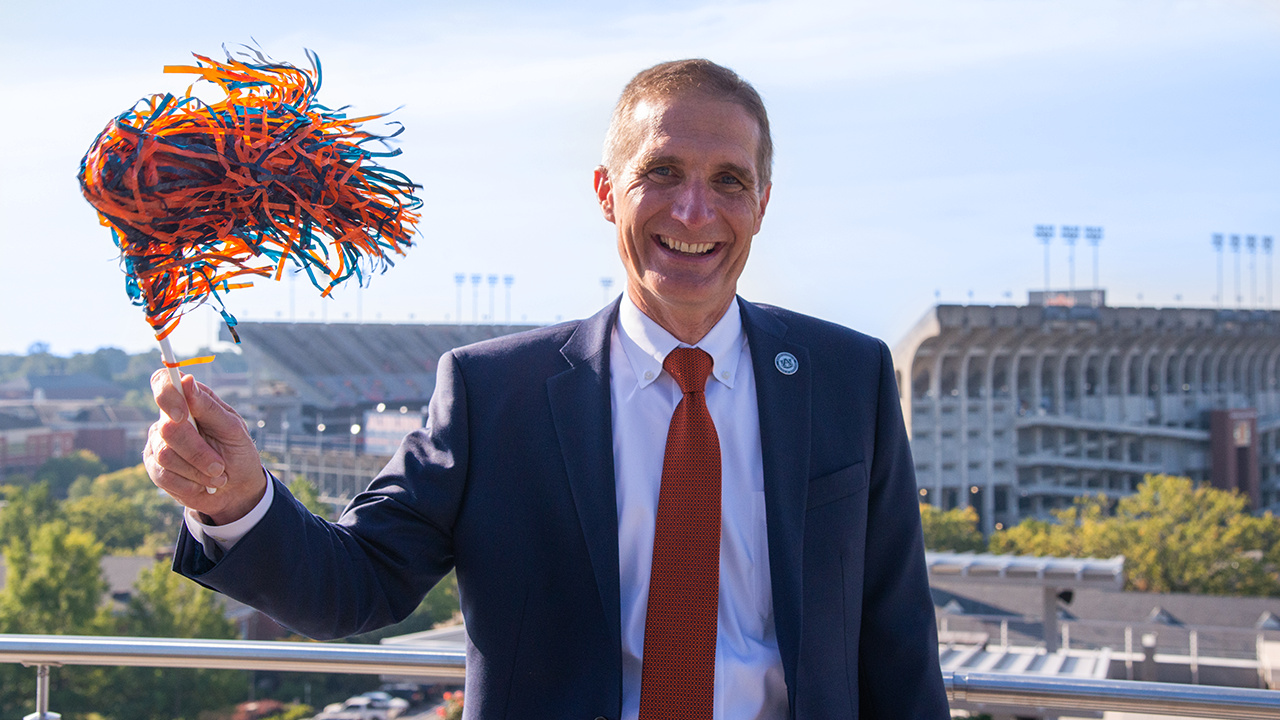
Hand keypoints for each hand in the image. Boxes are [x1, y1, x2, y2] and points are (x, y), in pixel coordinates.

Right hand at [144, 369, 267, 524]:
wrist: (236, 489)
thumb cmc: (236, 452)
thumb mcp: (233, 429)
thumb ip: (209, 407)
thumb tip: (187, 380)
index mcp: (189, 401)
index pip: (162, 382)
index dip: (166, 395)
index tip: (182, 415)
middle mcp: (168, 419)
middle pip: (167, 428)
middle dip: (197, 451)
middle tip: (219, 466)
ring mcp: (157, 443)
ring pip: (165, 455)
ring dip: (197, 471)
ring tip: (217, 476)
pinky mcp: (154, 468)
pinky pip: (164, 476)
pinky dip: (189, 484)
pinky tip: (202, 485)